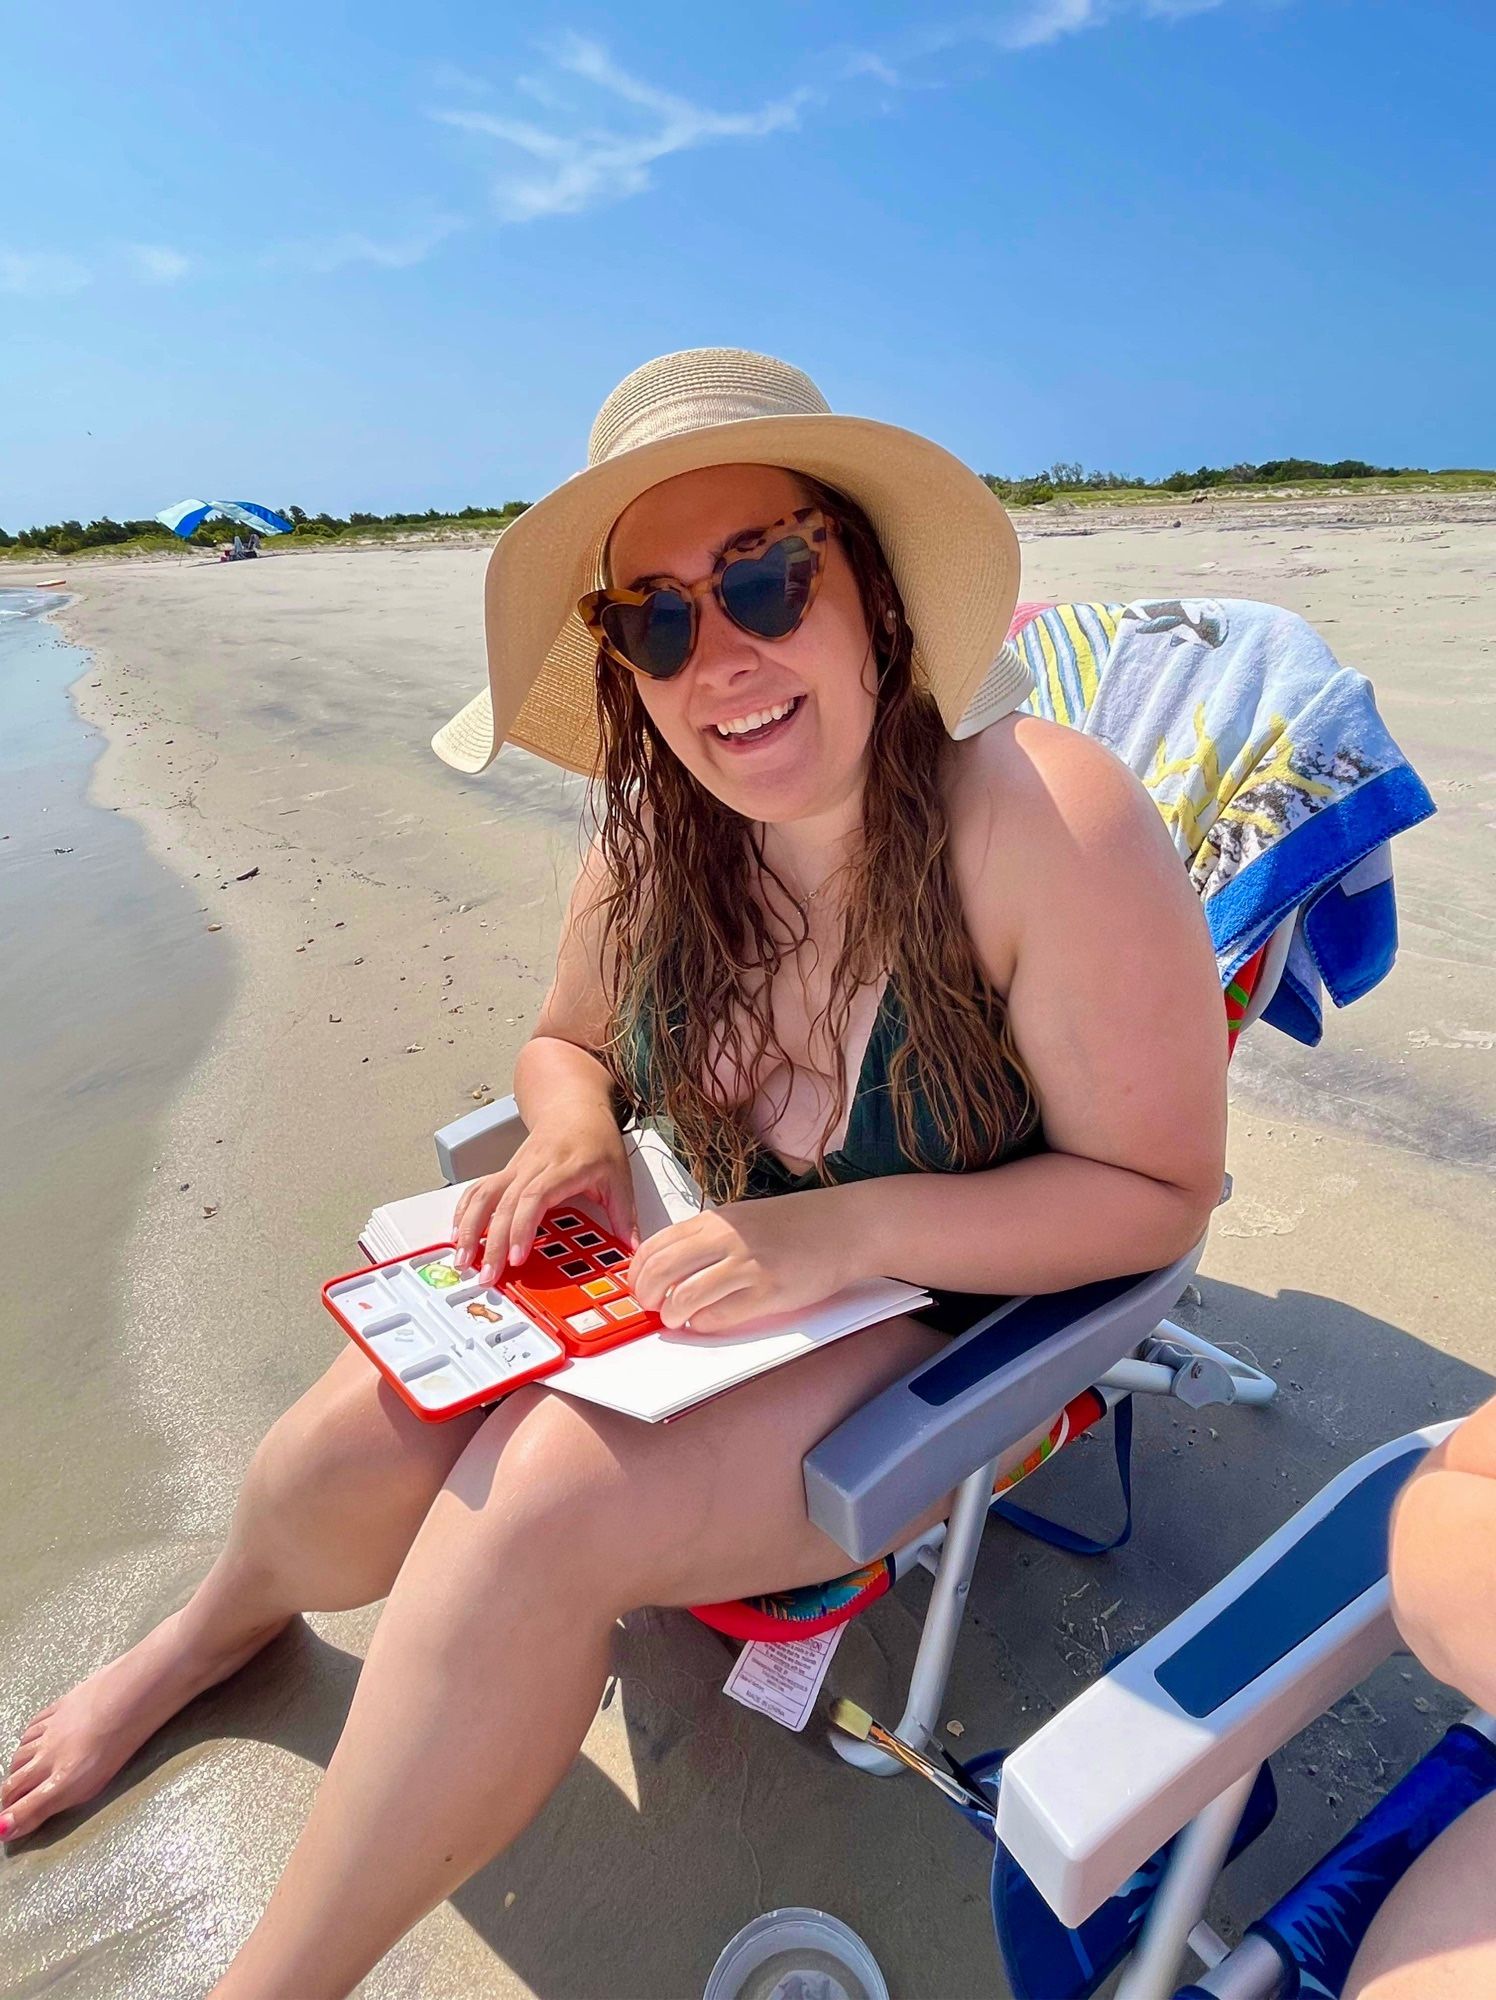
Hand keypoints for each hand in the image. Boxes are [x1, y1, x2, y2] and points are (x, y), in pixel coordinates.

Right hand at [453, 1115, 637, 1283]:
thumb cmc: (595, 1140)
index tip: (517, 1256)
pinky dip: (463, 1212)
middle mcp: (533, 1167)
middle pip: (504, 1204)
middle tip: (488, 1275)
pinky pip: (478, 1190)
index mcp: (563, 1168)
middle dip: (492, 1243)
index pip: (534, 1198)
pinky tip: (456, 1234)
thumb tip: (632, 1248)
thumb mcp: (619, 1176)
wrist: (574, 1107)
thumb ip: (624, 1215)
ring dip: (469, 1228)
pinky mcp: (505, 1171)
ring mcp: (515, 1168)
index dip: (522, 1227)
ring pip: (484, 1196)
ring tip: (463, 1259)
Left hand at [627, 1189, 859, 1334]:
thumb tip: (670, 1268)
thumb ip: (709, 1237)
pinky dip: (705, 1324)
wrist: (846, 1225)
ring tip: (676, 1319)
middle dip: (647, 1295)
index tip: (637, 1287)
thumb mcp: (744, 1217)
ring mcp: (749, 1264)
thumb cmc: (797, 1224)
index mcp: (717, 1219)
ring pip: (686, 1296)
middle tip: (651, 1306)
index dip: (638, 1272)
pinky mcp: (770, 1291)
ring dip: (673, 1314)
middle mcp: (728, 1238)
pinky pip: (722, 1315)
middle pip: (662, 1270)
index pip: (656, 1244)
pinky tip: (707, 1322)